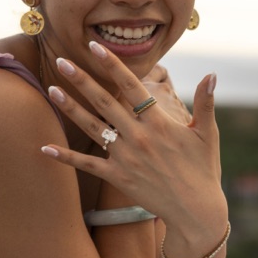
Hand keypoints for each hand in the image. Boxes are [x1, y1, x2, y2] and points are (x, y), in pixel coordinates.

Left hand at [41, 42, 224, 231]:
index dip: (112, 65)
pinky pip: (87, 165)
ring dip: (70, 108)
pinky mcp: (117, 177)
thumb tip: (212, 74)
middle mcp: (139, 137)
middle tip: (61, 61)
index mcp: (159, 122)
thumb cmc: (204, 169)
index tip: (95, 47)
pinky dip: (65, 157)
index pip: (132, 86)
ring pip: (92, 128)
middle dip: (82, 80)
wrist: (196, 211)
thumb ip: (205, 102)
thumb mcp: (207, 133)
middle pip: (105, 102)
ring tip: (51, 90)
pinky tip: (45, 147)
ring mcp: (126, 158)